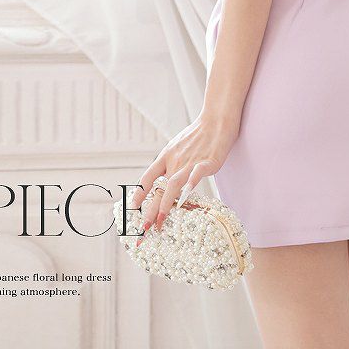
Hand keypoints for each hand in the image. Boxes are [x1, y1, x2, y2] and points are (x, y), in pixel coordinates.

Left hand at [130, 111, 239, 232]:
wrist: (216, 119)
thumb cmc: (198, 134)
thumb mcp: (178, 146)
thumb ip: (171, 162)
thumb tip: (165, 179)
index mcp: (166, 156)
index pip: (148, 178)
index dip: (139, 194)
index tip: (132, 209)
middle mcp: (175, 160)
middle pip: (159, 188)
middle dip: (150, 210)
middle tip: (144, 228)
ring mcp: (190, 162)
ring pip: (173, 185)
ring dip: (165, 205)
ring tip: (160, 222)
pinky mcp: (207, 162)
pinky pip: (196, 176)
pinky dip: (189, 187)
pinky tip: (184, 199)